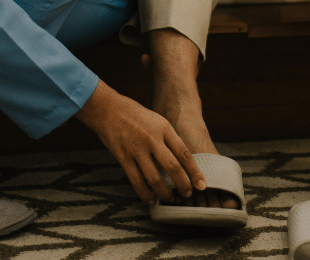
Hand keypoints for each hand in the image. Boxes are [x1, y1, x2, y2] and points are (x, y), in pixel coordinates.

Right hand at [75, 80, 206, 203]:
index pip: (184, 153)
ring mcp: (137, 149)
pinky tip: (150, 199)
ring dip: (165, 192)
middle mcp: (152, 139)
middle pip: (173, 167)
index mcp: (164, 128)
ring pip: (155, 178)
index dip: (194, 172)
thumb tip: (182, 162)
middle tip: (187, 195)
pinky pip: (137, 181)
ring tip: (170, 198)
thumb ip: (169, 139)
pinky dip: (145, 193)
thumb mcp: (157, 121)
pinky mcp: (123, 158)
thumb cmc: (136, 116)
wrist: (108, 109)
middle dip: (183, 185)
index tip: (201, 185)